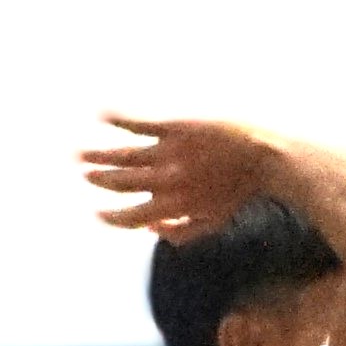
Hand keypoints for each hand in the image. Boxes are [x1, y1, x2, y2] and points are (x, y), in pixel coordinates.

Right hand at [85, 114, 274, 243]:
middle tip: (84, 174)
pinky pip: (140, 124)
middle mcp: (167, 181)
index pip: (130, 219)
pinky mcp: (177, 127)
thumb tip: (149, 229)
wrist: (265, 158)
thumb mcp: (211, 222)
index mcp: (174, 207)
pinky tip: (101, 114)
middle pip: (121, 184)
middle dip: (99, 180)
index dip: (110, 218)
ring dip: (98, 156)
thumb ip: (179, 231)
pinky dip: (117, 120)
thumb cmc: (237, 191)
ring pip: (123, 157)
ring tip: (80, 155)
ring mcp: (170, 153)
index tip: (98, 213)